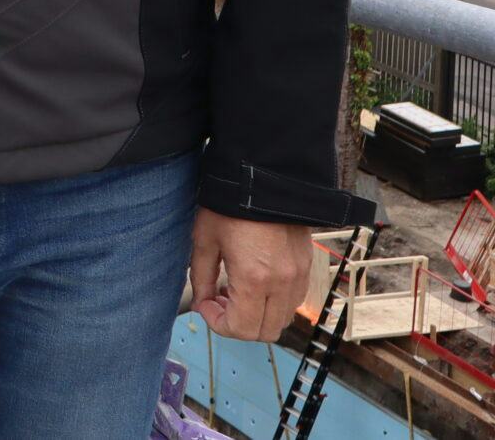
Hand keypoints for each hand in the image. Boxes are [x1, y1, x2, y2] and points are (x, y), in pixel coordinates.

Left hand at [189, 210, 311, 340]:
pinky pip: (293, 301)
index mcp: (254, 278)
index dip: (219, 324)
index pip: (241, 328)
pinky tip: (255, 283)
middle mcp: (282, 283)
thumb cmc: (229, 205)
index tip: (206, 306)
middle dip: (238, 325)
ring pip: (282, 320)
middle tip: (219, 302)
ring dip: (257, 316)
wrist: (264, 177)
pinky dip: (274, 304)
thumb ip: (202, 277)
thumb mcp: (205, 240)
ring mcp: (299, 276)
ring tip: (235, 291)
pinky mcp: (307, 267)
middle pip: (264, 332)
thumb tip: (203, 303)